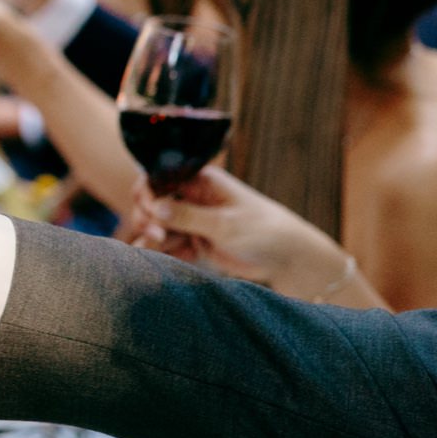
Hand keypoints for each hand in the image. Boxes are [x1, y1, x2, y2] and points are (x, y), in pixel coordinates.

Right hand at [129, 167, 362, 301]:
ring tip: (165, 246)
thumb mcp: (225, 224)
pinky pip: (167, 244)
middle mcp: (192, 198)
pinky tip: (166, 256)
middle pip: (153, 202)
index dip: (148, 192)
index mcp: (201, 181)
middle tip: (157, 235)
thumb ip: (188, 216)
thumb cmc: (264, 233)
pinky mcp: (193, 241)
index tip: (148, 212)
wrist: (288, 260)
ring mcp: (191, 220)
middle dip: (148, 217)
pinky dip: (162, 251)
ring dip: (154, 237)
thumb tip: (155, 206)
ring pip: (156, 225)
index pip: (160, 178)